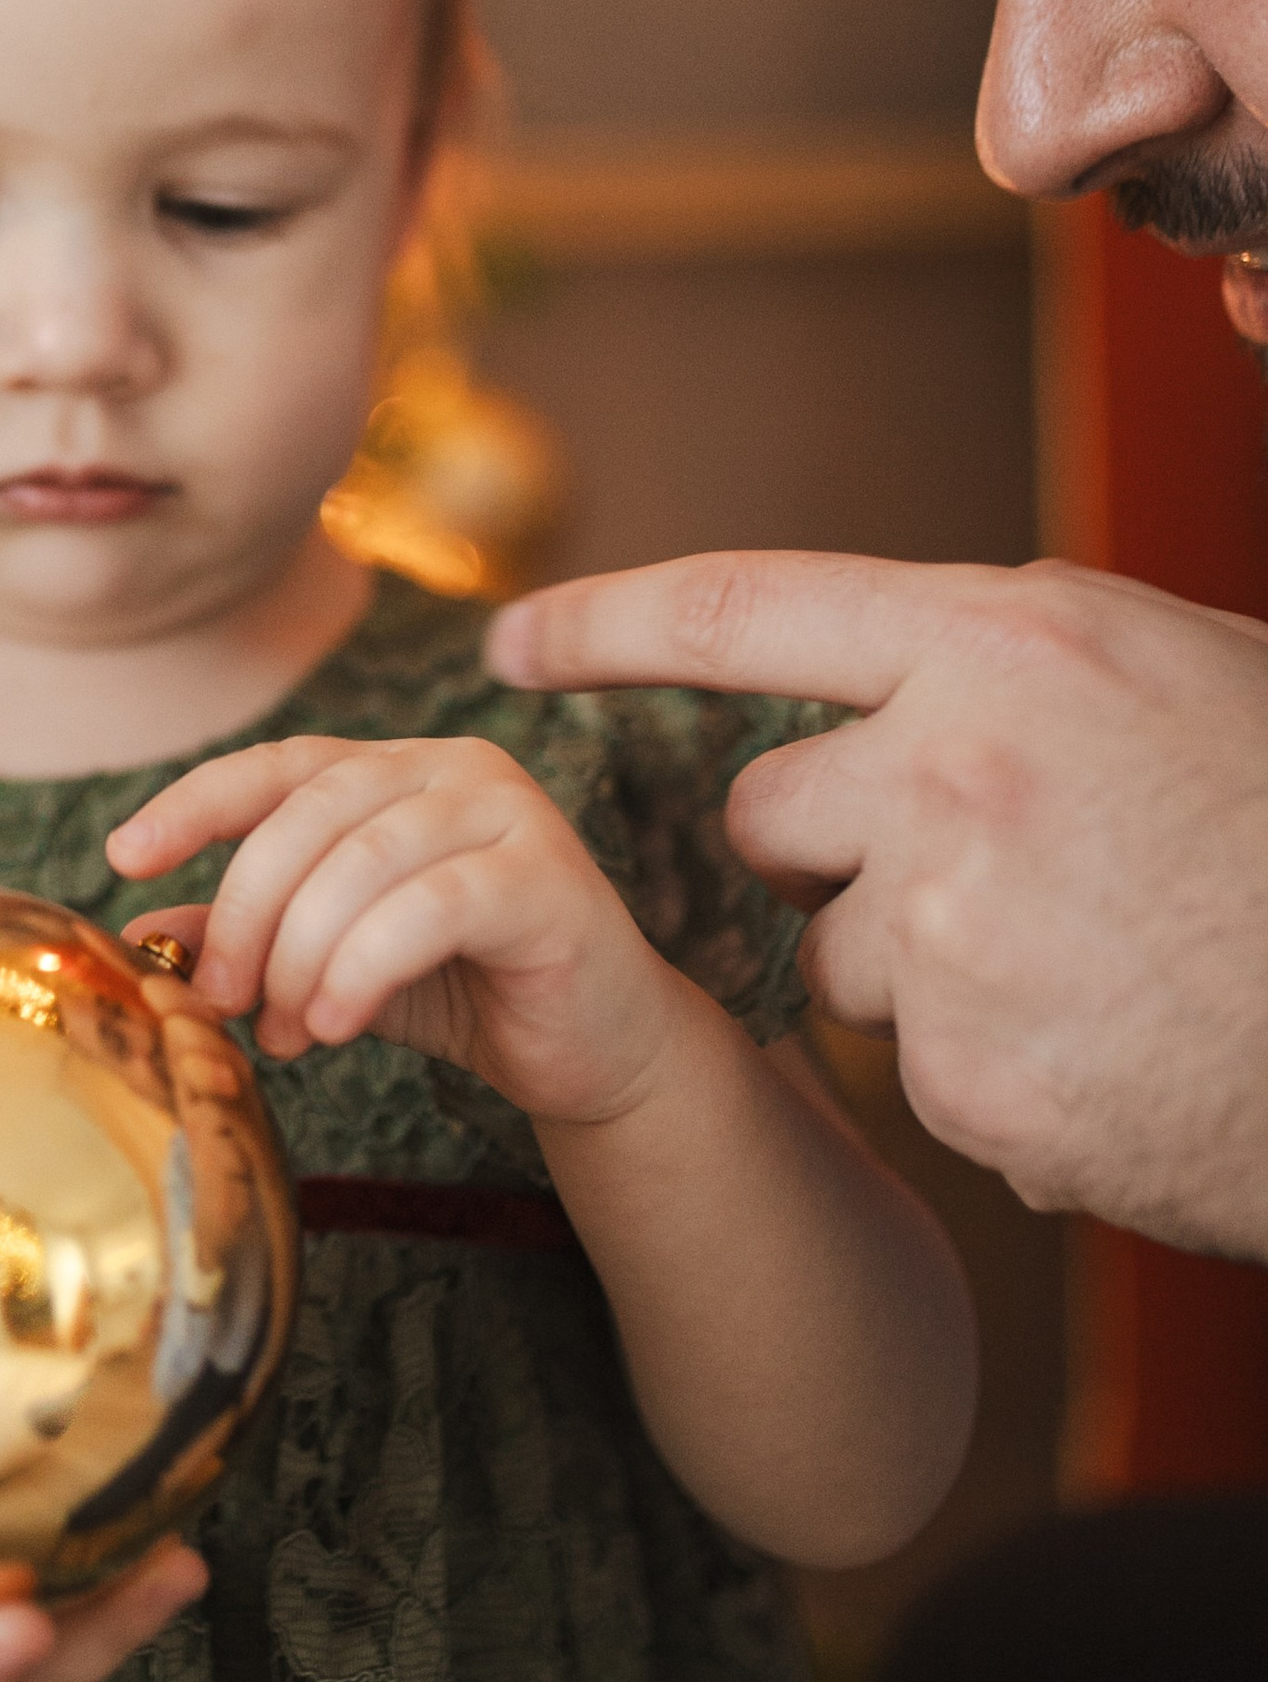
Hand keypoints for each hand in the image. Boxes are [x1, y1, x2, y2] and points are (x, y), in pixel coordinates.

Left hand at [107, 732, 693, 1130]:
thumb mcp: (332, 962)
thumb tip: (140, 934)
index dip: (195, 802)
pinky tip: (336, 1023)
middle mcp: (453, 768)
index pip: (279, 765)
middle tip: (221, 997)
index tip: (125, 857)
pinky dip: (362, 966)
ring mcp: (509, 813)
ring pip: (363, 860)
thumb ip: (249, 938)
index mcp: (397, 770)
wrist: (596, 1054)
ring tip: (288, 1032)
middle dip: (247, 911)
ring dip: (302, 954)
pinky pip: (429, 907)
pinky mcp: (548, 878)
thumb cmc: (464, 993)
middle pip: (310, 813)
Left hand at [485, 552, 1267, 1254]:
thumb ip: (1009, 675)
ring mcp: (952, 927)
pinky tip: (1111, 1052)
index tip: (507, 636)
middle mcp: (954, 768)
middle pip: (771, 816)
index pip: (746, 610)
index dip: (609, 622)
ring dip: (922, 973)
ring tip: (1094, 970)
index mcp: (1008, 642)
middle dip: (836, 855)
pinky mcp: (967, 1071)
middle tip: (991, 879)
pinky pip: (919, 1066)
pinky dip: (995, 1071)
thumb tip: (891, 690)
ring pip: (837, 956)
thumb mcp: (1175, 679)